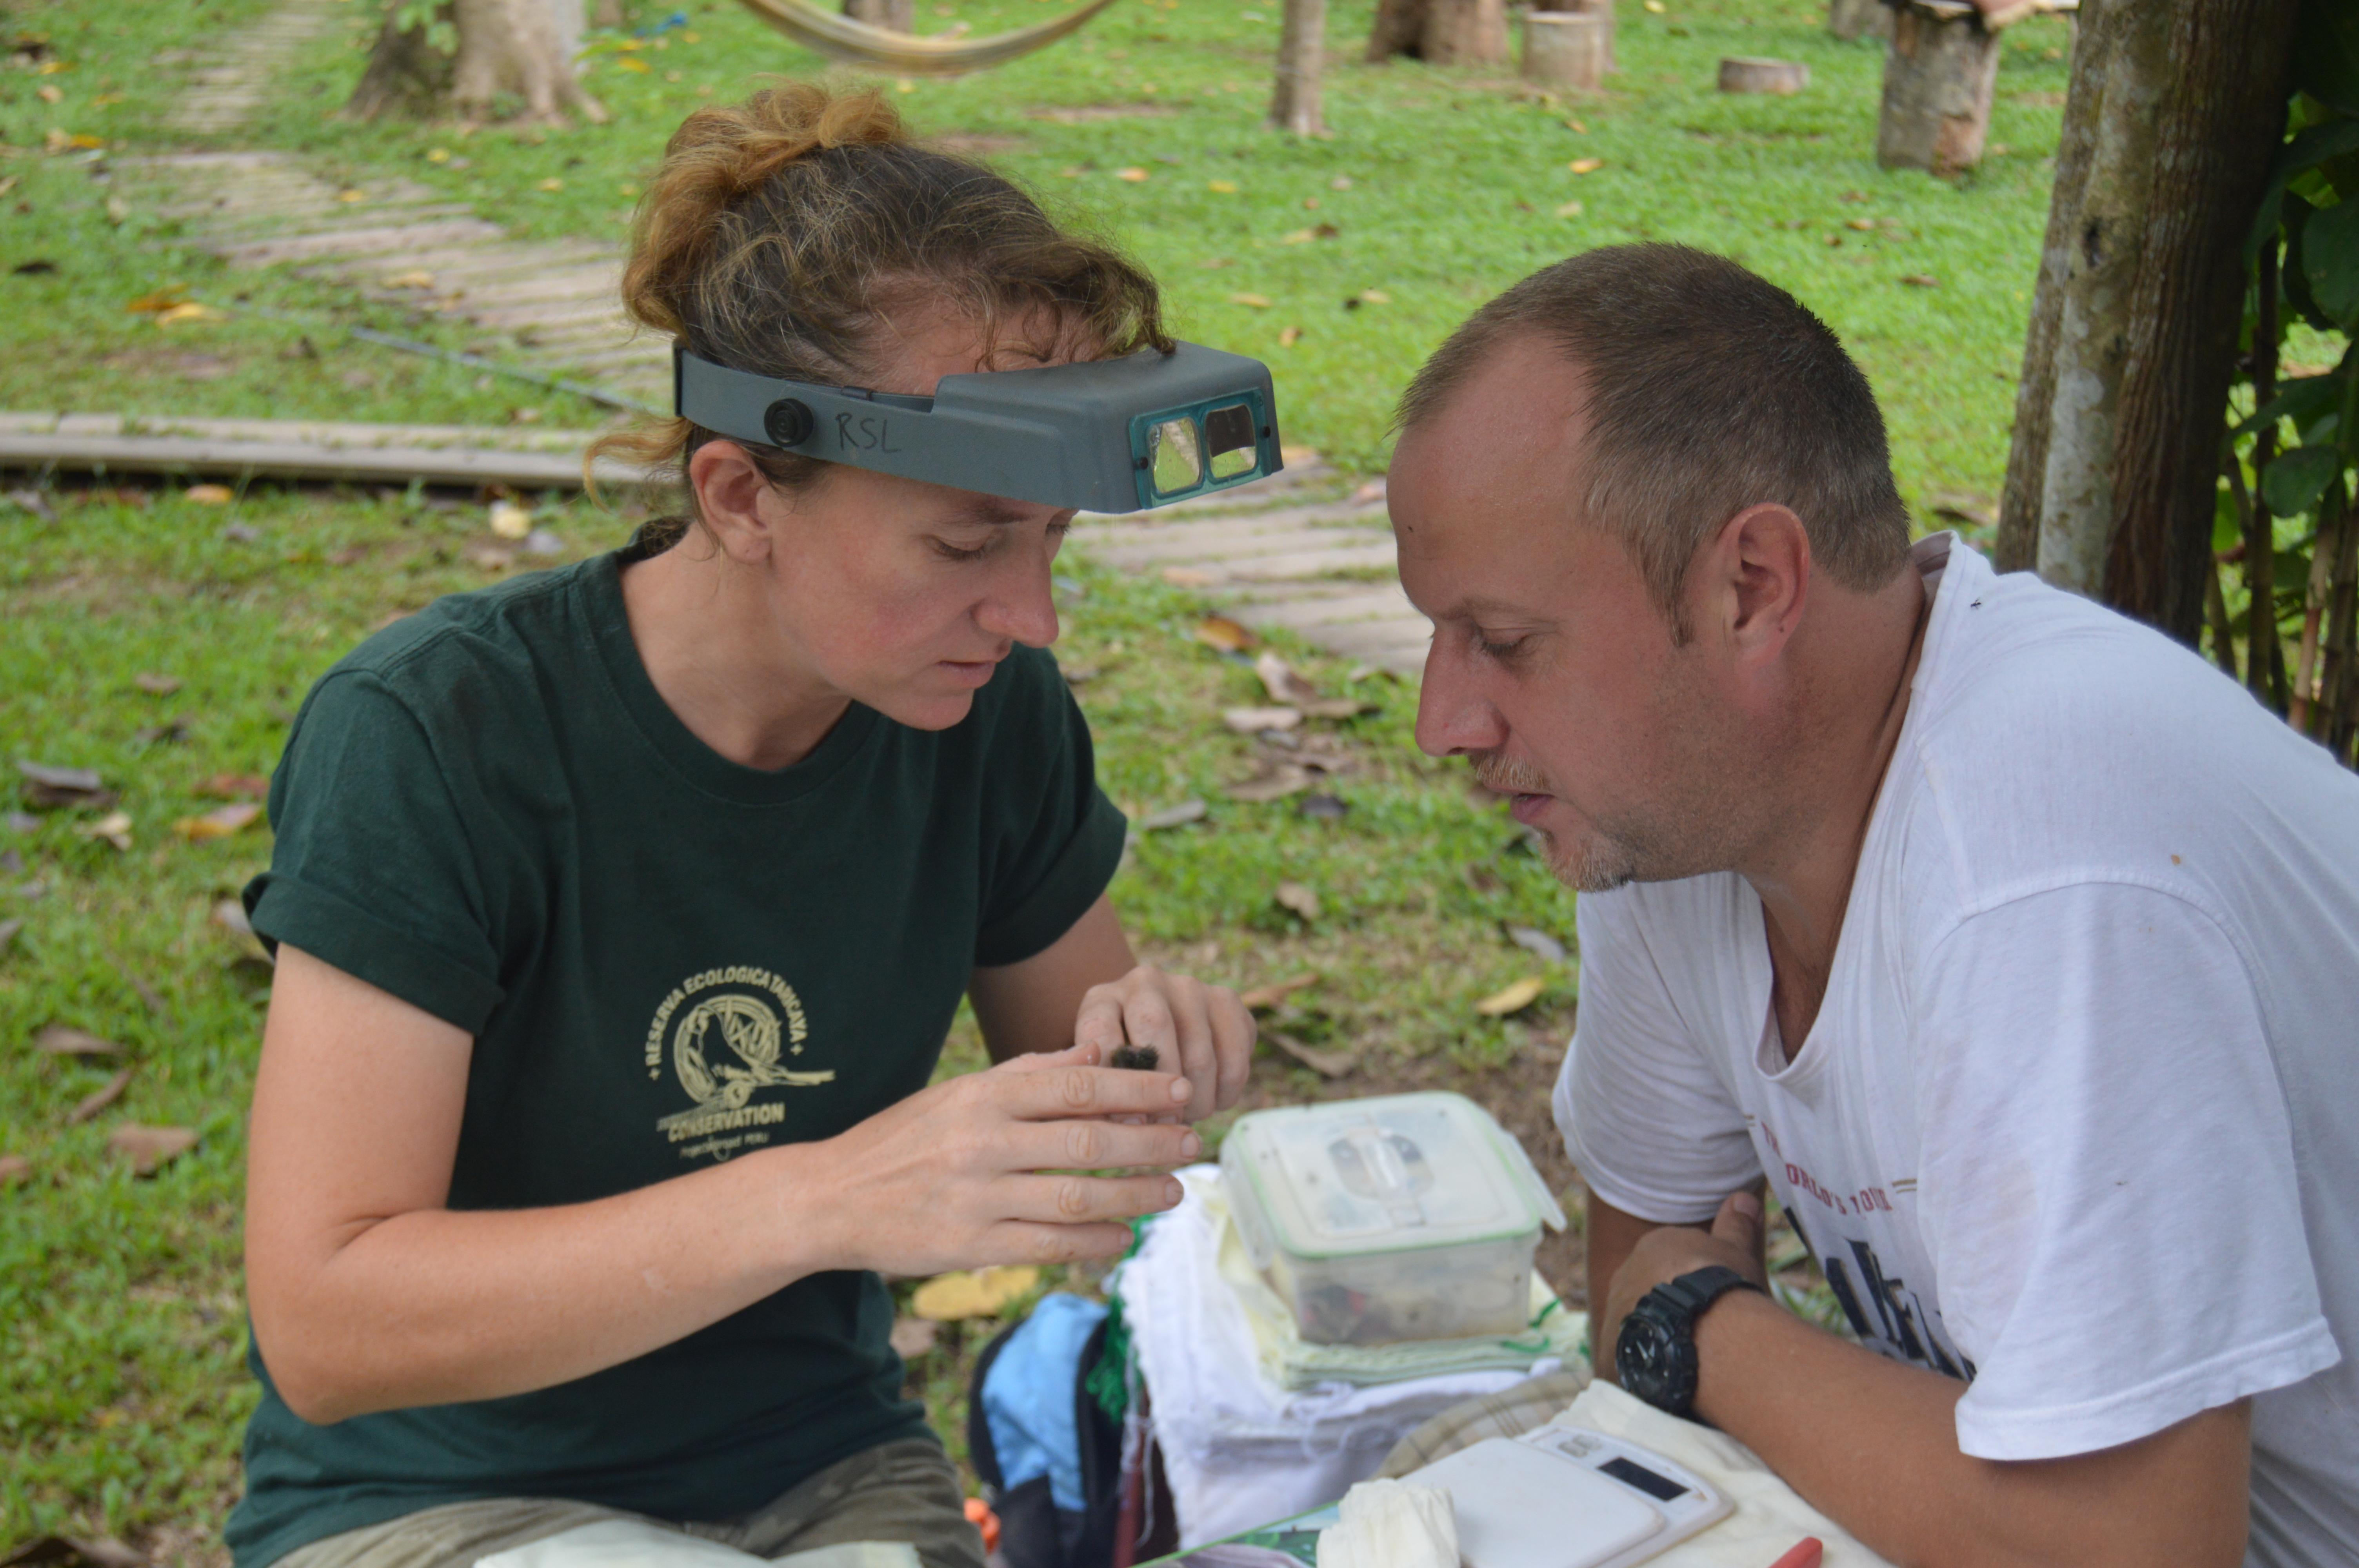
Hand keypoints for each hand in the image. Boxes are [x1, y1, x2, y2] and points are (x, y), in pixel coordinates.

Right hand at [803, 1043, 1202, 1275]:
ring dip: (1134, 1195)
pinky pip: (1047, 1246)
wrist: (829, 1198)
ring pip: (1075, 1197)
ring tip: (1172, 1191)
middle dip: (1150, 1142)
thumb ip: (1026, 1073)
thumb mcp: (957, 1093)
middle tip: (1192, 1142)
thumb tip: (1093, 1052)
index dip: (1135, 1089)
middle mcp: (981, 1143)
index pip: (1075, 1085)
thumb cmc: (903, 1140)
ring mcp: (975, 1198)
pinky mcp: (969, 1247)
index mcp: (982, 1096)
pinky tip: (1123, 1236)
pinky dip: (1093, 1241)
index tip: (1179, 1092)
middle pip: (1086, 1140)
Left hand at [1074, 964, 1253, 1121]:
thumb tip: (1122, 1128)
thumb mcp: (1103, 1075)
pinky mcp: (1226, 1000)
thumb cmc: (1126, 1069)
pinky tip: (1213, 1100)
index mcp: (1102, 1000)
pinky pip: (1235, 1057)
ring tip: (1187, 1118)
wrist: (1165, 1037)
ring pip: (1199, 1054)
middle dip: (1161, 1087)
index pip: (1099, 1031)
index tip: (1126, 1125)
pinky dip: (1226, 1091)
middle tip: (1165, 1123)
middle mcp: (1144, 983)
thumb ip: (1103, 1091)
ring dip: (1197, 1101)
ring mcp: (1189, 987)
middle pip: (1154, 1027)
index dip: (1113, 1080)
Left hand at [1597, 1190, 1767, 1379]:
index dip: (1691, 1284)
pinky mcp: (1610, 1357)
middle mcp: (1623, 1279)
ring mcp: (1613, 1318)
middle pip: (1646, 1295)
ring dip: (1655, 1342)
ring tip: (1688, 1364)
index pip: (1666, 1264)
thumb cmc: (1727, 1287)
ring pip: (1634, 1329)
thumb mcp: (1737, 1252)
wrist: (1708, 1334)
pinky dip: (1644, 1373)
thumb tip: (1742, 1196)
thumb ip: (1736, 1225)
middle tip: (1702, 1334)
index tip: (1712, 1302)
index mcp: (1650, 1249)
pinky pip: (1627, 1364)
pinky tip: (1668, 1386)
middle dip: (1669, 1311)